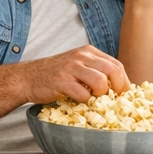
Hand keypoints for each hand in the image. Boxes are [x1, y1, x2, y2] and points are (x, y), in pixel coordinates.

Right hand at [17, 46, 131, 102]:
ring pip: (100, 82)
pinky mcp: (61, 81)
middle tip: (114, 100)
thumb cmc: (55, 75)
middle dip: (118, 88)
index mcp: (88, 52)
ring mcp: (71, 68)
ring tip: (92, 99)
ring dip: (100, 95)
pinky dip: (84, 101)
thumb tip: (120, 87)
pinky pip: (83, 94)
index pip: (116, 64)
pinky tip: (78, 101)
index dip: (124, 81)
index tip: (125, 94)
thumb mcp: (78, 65)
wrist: (27, 78)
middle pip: (113, 71)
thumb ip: (96, 71)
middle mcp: (81, 56)